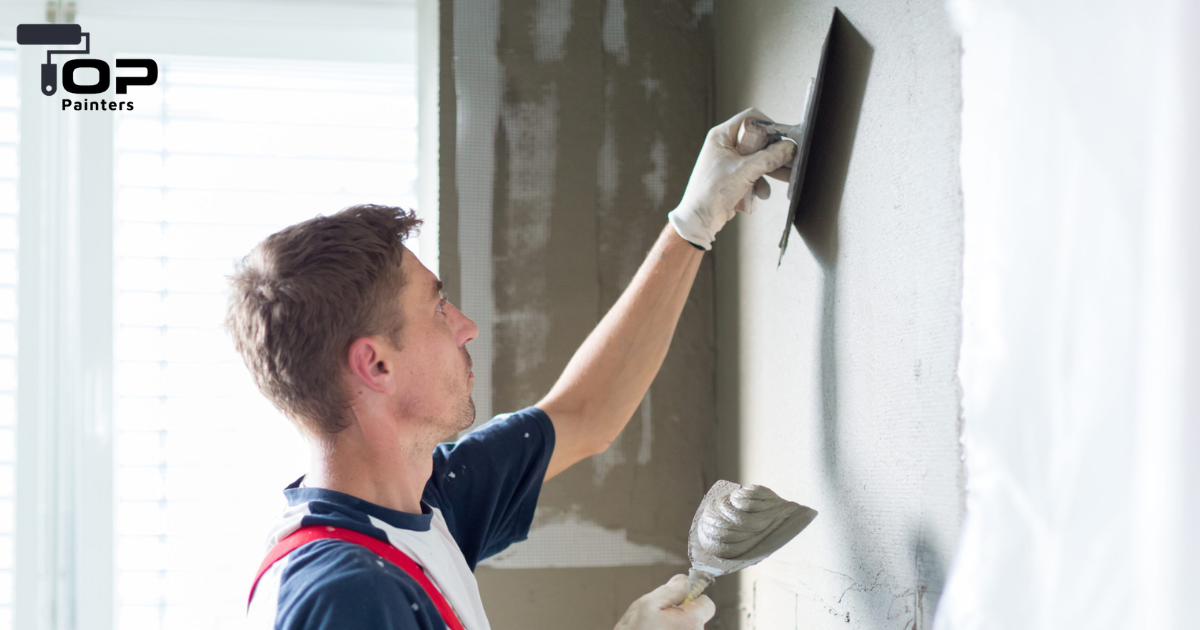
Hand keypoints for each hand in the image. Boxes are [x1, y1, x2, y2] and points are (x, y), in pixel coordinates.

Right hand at [614, 574, 714, 629]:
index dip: (692, 599)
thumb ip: (671, 590)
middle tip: (658, 620)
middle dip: (680, 616)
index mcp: (692, 621)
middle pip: (696, 619)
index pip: (707, 604)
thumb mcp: (648, 604)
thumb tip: (685, 581)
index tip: (677, 601)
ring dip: (674, 628)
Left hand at [668, 108, 795, 249]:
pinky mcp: (733, 176)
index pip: (751, 119)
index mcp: (721, 136)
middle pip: (758, 140)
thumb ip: (769, 158)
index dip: (769, 127)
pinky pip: (753, 173)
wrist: (699, 220)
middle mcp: (725, 145)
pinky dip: (760, 182)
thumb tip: (790, 147)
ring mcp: (729, 161)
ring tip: (786, 179)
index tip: (784, 139)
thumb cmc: (712, 192)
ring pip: (758, 158)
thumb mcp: (745, 171)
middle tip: (791, 161)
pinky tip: (761, 194)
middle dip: (775, 153)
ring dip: (770, 170)